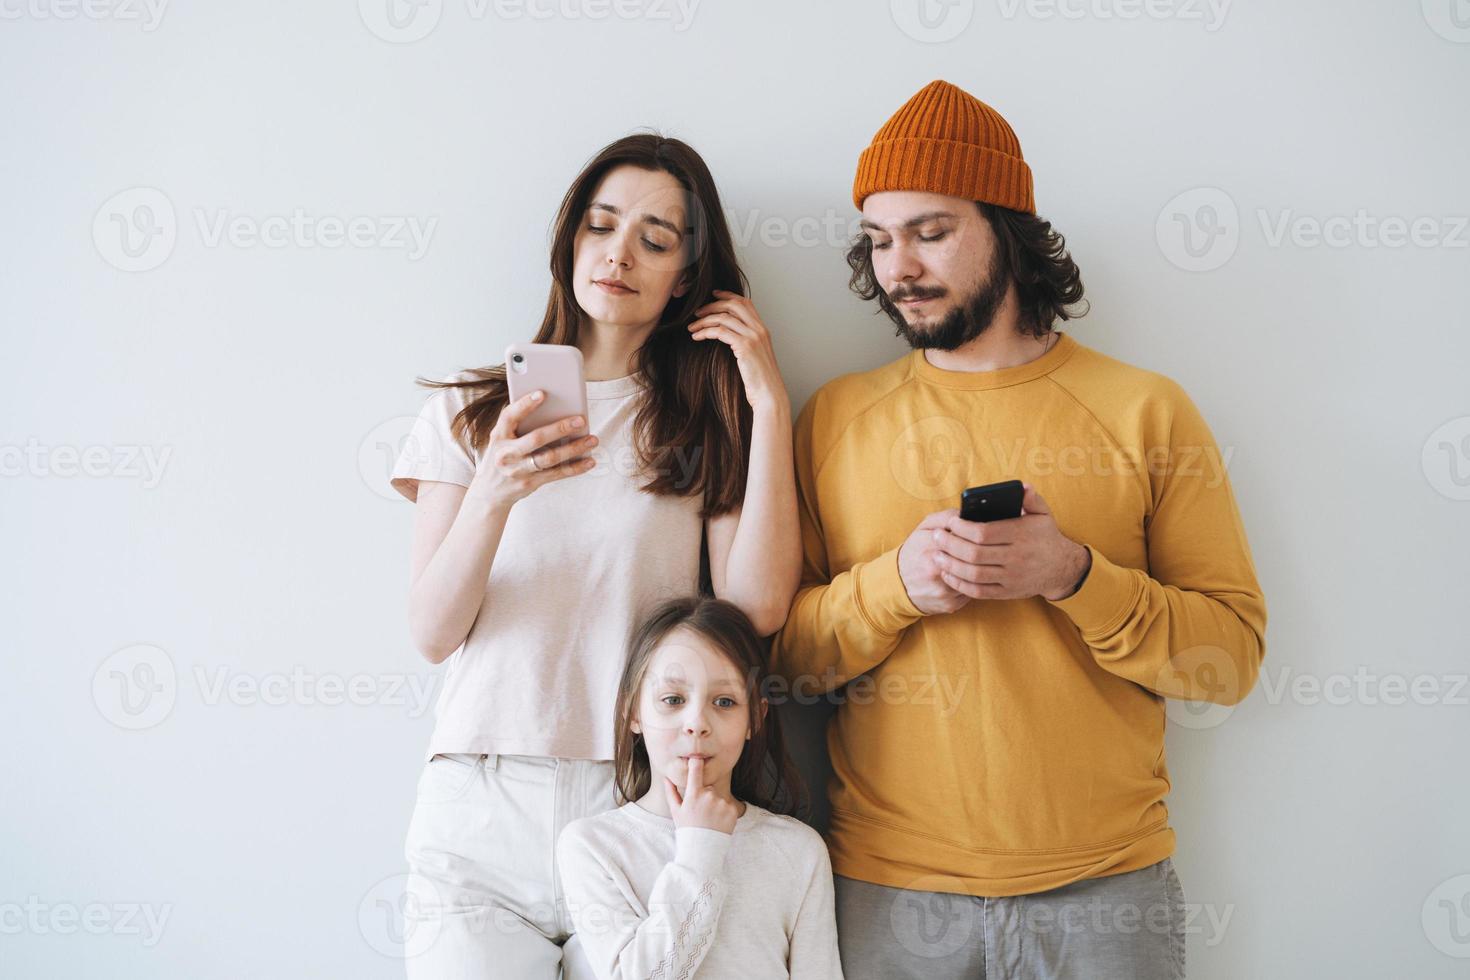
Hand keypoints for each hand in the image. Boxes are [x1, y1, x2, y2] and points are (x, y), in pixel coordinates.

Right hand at [464, 390, 597, 512]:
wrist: (490, 491)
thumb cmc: (502, 455)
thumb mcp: (502, 439)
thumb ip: (520, 425)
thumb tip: (554, 409)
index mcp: (498, 436)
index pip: (509, 417)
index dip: (524, 404)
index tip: (542, 393)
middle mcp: (506, 453)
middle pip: (536, 439)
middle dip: (560, 428)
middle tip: (581, 420)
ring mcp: (518, 470)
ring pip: (550, 458)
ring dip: (574, 448)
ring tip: (592, 439)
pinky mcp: (530, 483)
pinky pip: (557, 474)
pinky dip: (575, 468)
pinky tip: (589, 461)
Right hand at [663, 757, 739, 834]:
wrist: (703, 849)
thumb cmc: (687, 829)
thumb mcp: (676, 811)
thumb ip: (671, 792)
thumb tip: (666, 777)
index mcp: (694, 794)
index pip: (696, 770)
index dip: (697, 761)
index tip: (697, 757)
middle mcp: (709, 796)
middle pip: (709, 788)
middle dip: (705, 795)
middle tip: (701, 812)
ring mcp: (722, 803)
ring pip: (718, 796)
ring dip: (715, 804)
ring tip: (709, 819)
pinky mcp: (732, 810)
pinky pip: (728, 805)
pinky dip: (724, 811)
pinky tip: (718, 822)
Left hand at [688, 290, 789, 415]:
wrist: (769, 394)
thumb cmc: (760, 381)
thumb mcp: (755, 357)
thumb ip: (746, 343)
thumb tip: (729, 337)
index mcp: (763, 329)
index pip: (745, 303)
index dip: (728, 295)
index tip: (713, 295)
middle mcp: (759, 329)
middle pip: (733, 305)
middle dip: (712, 305)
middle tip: (697, 312)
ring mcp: (753, 337)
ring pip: (724, 317)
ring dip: (704, 320)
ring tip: (692, 327)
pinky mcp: (745, 346)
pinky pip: (720, 331)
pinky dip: (706, 331)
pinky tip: (697, 337)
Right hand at [897, 510, 974, 614]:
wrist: (896, 584)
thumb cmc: (914, 552)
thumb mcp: (924, 528)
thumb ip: (946, 517)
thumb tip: (969, 513)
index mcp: (931, 547)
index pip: (966, 538)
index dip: (976, 535)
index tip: (980, 534)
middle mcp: (936, 570)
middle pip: (974, 560)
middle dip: (982, 553)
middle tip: (985, 548)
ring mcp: (944, 590)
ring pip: (976, 578)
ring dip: (980, 570)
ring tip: (977, 563)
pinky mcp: (950, 604)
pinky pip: (972, 592)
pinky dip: (973, 584)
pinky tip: (968, 578)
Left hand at [929, 483, 1090, 601]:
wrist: (1062, 568)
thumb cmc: (1046, 536)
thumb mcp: (1044, 514)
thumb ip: (1031, 498)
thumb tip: (1021, 486)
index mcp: (1021, 535)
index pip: (984, 532)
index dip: (962, 528)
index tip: (950, 522)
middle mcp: (1016, 557)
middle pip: (974, 554)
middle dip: (950, 545)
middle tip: (936, 537)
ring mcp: (1011, 577)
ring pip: (974, 574)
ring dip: (950, 566)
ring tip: (936, 555)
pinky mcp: (1007, 592)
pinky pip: (979, 591)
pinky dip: (960, 584)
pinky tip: (948, 574)